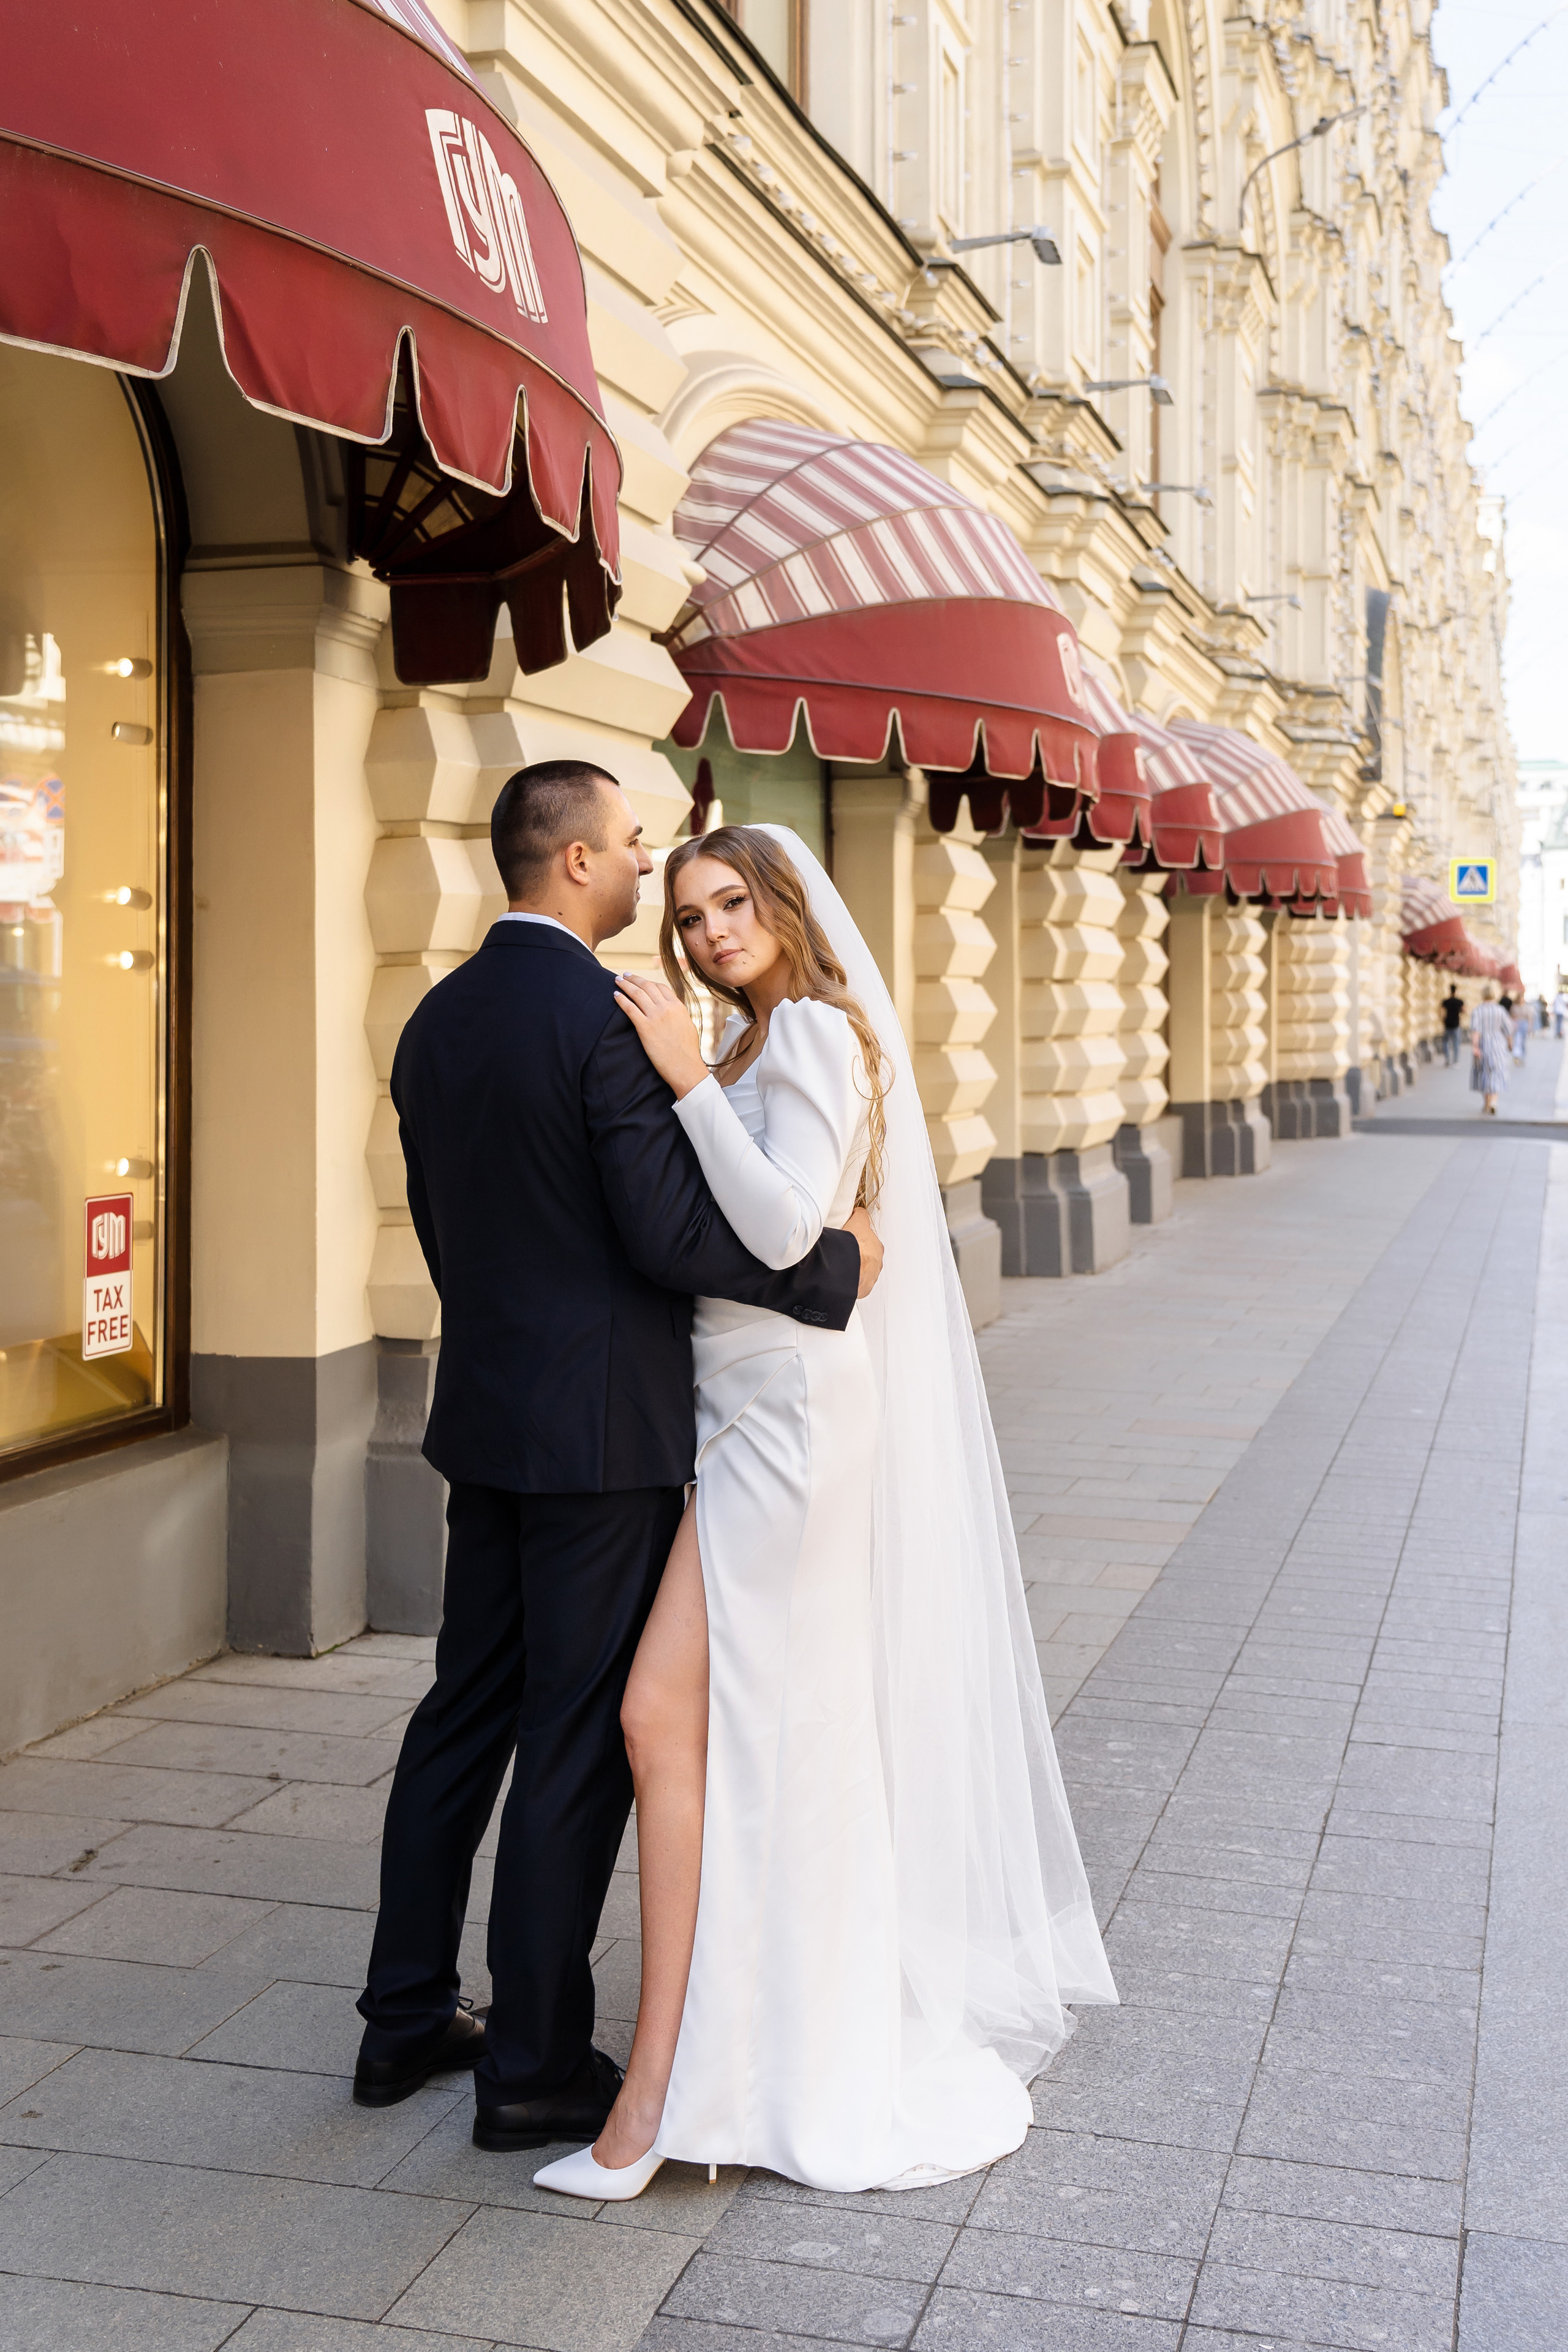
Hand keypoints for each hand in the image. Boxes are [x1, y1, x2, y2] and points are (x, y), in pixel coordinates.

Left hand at [613, 972, 710, 1098]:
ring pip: (637, 994)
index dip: (648, 982)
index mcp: (678, 1007)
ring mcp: (655, 1017)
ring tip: (618, 981)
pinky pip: (630, 1008)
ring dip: (625, 985)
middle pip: (647, 986)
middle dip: (634, 979)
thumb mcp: (687, 1026)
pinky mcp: (645, 1028)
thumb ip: (678, 1015)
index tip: (640, 981)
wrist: (685, 1066)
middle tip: (625, 976)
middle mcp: (667, 1008)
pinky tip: (615, 995)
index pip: (661, 987)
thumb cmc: (688, 1051)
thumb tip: (673, 1011)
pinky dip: (621, 1000)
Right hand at [844, 1203, 883, 1297]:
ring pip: (863, 1272)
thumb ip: (860, 1215)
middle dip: (857, 1256)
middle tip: (844, 1253)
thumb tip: (859, 1211)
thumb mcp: (858, 1222)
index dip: (860, 1241)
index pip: (870, 1243)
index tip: (853, 1242)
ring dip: (854, 1269)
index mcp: (877, 1247)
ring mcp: (871, 1276)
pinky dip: (851, 1281)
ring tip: (841, 1266)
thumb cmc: (853, 1245)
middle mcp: (877, 1263)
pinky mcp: (863, 1288)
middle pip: (867, 1258)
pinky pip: (857, 1284)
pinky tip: (842, 1276)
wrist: (846, 1266)